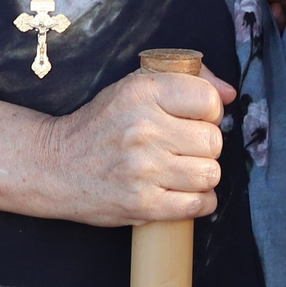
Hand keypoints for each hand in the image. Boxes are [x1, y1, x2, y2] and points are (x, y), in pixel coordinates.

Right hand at [0, 66, 235, 226]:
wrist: (54, 165)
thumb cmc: (98, 125)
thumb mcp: (132, 88)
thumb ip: (185, 81)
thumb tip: (230, 94)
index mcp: (142, 92)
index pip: (208, 101)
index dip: (208, 112)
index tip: (194, 119)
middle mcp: (144, 129)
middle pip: (214, 141)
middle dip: (204, 145)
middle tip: (183, 146)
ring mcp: (144, 170)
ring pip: (210, 173)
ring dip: (201, 173)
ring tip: (180, 169)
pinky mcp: (143, 205)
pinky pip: (199, 204)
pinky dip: (199, 200)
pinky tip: (181, 191)